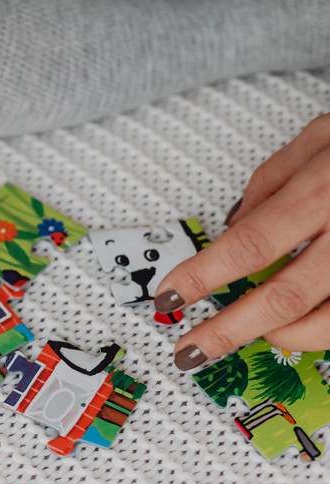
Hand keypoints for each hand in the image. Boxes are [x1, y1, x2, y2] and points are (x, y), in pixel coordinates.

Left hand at [156, 114, 329, 368]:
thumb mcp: (324, 134)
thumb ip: (273, 179)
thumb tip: (233, 223)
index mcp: (329, 188)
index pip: (251, 244)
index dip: (204, 276)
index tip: (170, 297)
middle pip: (285, 296)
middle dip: (230, 330)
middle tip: (192, 349)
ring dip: (282, 337)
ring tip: (256, 332)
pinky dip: (326, 330)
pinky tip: (303, 327)